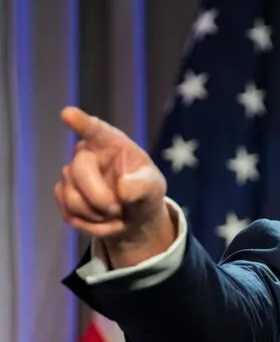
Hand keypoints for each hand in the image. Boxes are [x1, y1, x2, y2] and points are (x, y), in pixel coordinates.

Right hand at [55, 106, 175, 267]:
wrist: (134, 214)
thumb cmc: (145, 191)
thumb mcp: (153, 187)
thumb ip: (142, 185)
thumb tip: (121, 188)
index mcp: (111, 143)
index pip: (94, 129)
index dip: (81, 123)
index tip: (68, 114)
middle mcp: (86, 153)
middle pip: (79, 171)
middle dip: (100, 198)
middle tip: (119, 209)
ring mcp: (71, 174)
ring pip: (73, 198)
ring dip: (99, 215)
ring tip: (118, 214)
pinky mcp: (63, 195)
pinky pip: (71, 215)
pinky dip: (94, 227)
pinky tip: (108, 223)